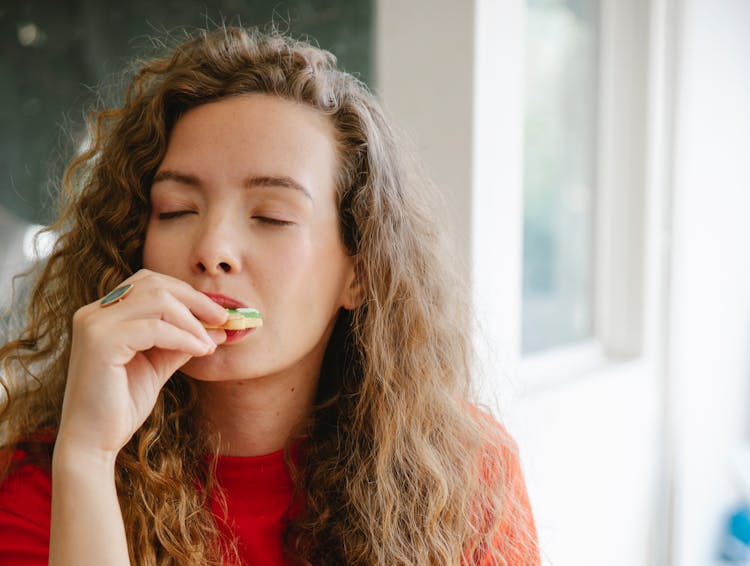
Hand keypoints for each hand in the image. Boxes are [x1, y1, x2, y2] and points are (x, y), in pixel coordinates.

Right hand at [56, 269, 227, 457]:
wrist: (92, 442)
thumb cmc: (122, 404)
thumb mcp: (158, 364)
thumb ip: (181, 341)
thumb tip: (217, 327)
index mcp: (103, 313)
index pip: (150, 283)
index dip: (187, 294)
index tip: (217, 313)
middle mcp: (93, 312)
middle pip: (154, 283)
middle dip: (195, 299)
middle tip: (222, 318)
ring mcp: (94, 324)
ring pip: (157, 299)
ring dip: (192, 319)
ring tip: (210, 342)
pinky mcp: (100, 342)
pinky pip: (155, 327)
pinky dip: (184, 337)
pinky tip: (200, 351)